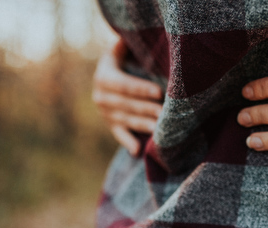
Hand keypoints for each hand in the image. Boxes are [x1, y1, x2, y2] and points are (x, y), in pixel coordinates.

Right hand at [92, 39, 163, 156]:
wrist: (108, 80)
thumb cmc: (123, 61)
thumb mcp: (119, 51)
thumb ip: (123, 46)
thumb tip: (126, 37)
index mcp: (104, 78)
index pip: (123, 84)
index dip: (141, 88)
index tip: (159, 92)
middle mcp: (102, 98)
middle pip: (127, 105)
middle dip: (148, 109)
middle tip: (166, 113)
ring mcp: (106, 114)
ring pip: (127, 121)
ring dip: (144, 126)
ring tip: (160, 130)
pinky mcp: (112, 126)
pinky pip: (120, 135)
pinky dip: (128, 143)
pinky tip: (138, 151)